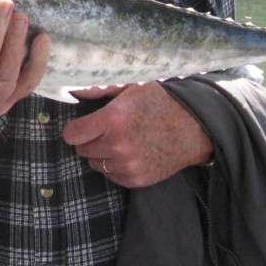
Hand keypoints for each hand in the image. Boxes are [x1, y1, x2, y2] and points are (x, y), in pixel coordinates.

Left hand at [61, 81, 213, 187]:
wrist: (194, 126)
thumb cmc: (159, 102)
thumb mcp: (129, 87)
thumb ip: (97, 90)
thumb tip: (70, 90)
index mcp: (113, 119)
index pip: (72, 134)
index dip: (74, 129)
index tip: (81, 126)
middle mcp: (118, 145)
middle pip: (82, 149)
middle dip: (89, 140)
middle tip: (105, 131)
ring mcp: (128, 164)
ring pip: (95, 164)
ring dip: (101, 154)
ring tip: (119, 141)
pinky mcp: (138, 179)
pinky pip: (111, 176)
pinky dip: (114, 166)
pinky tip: (128, 153)